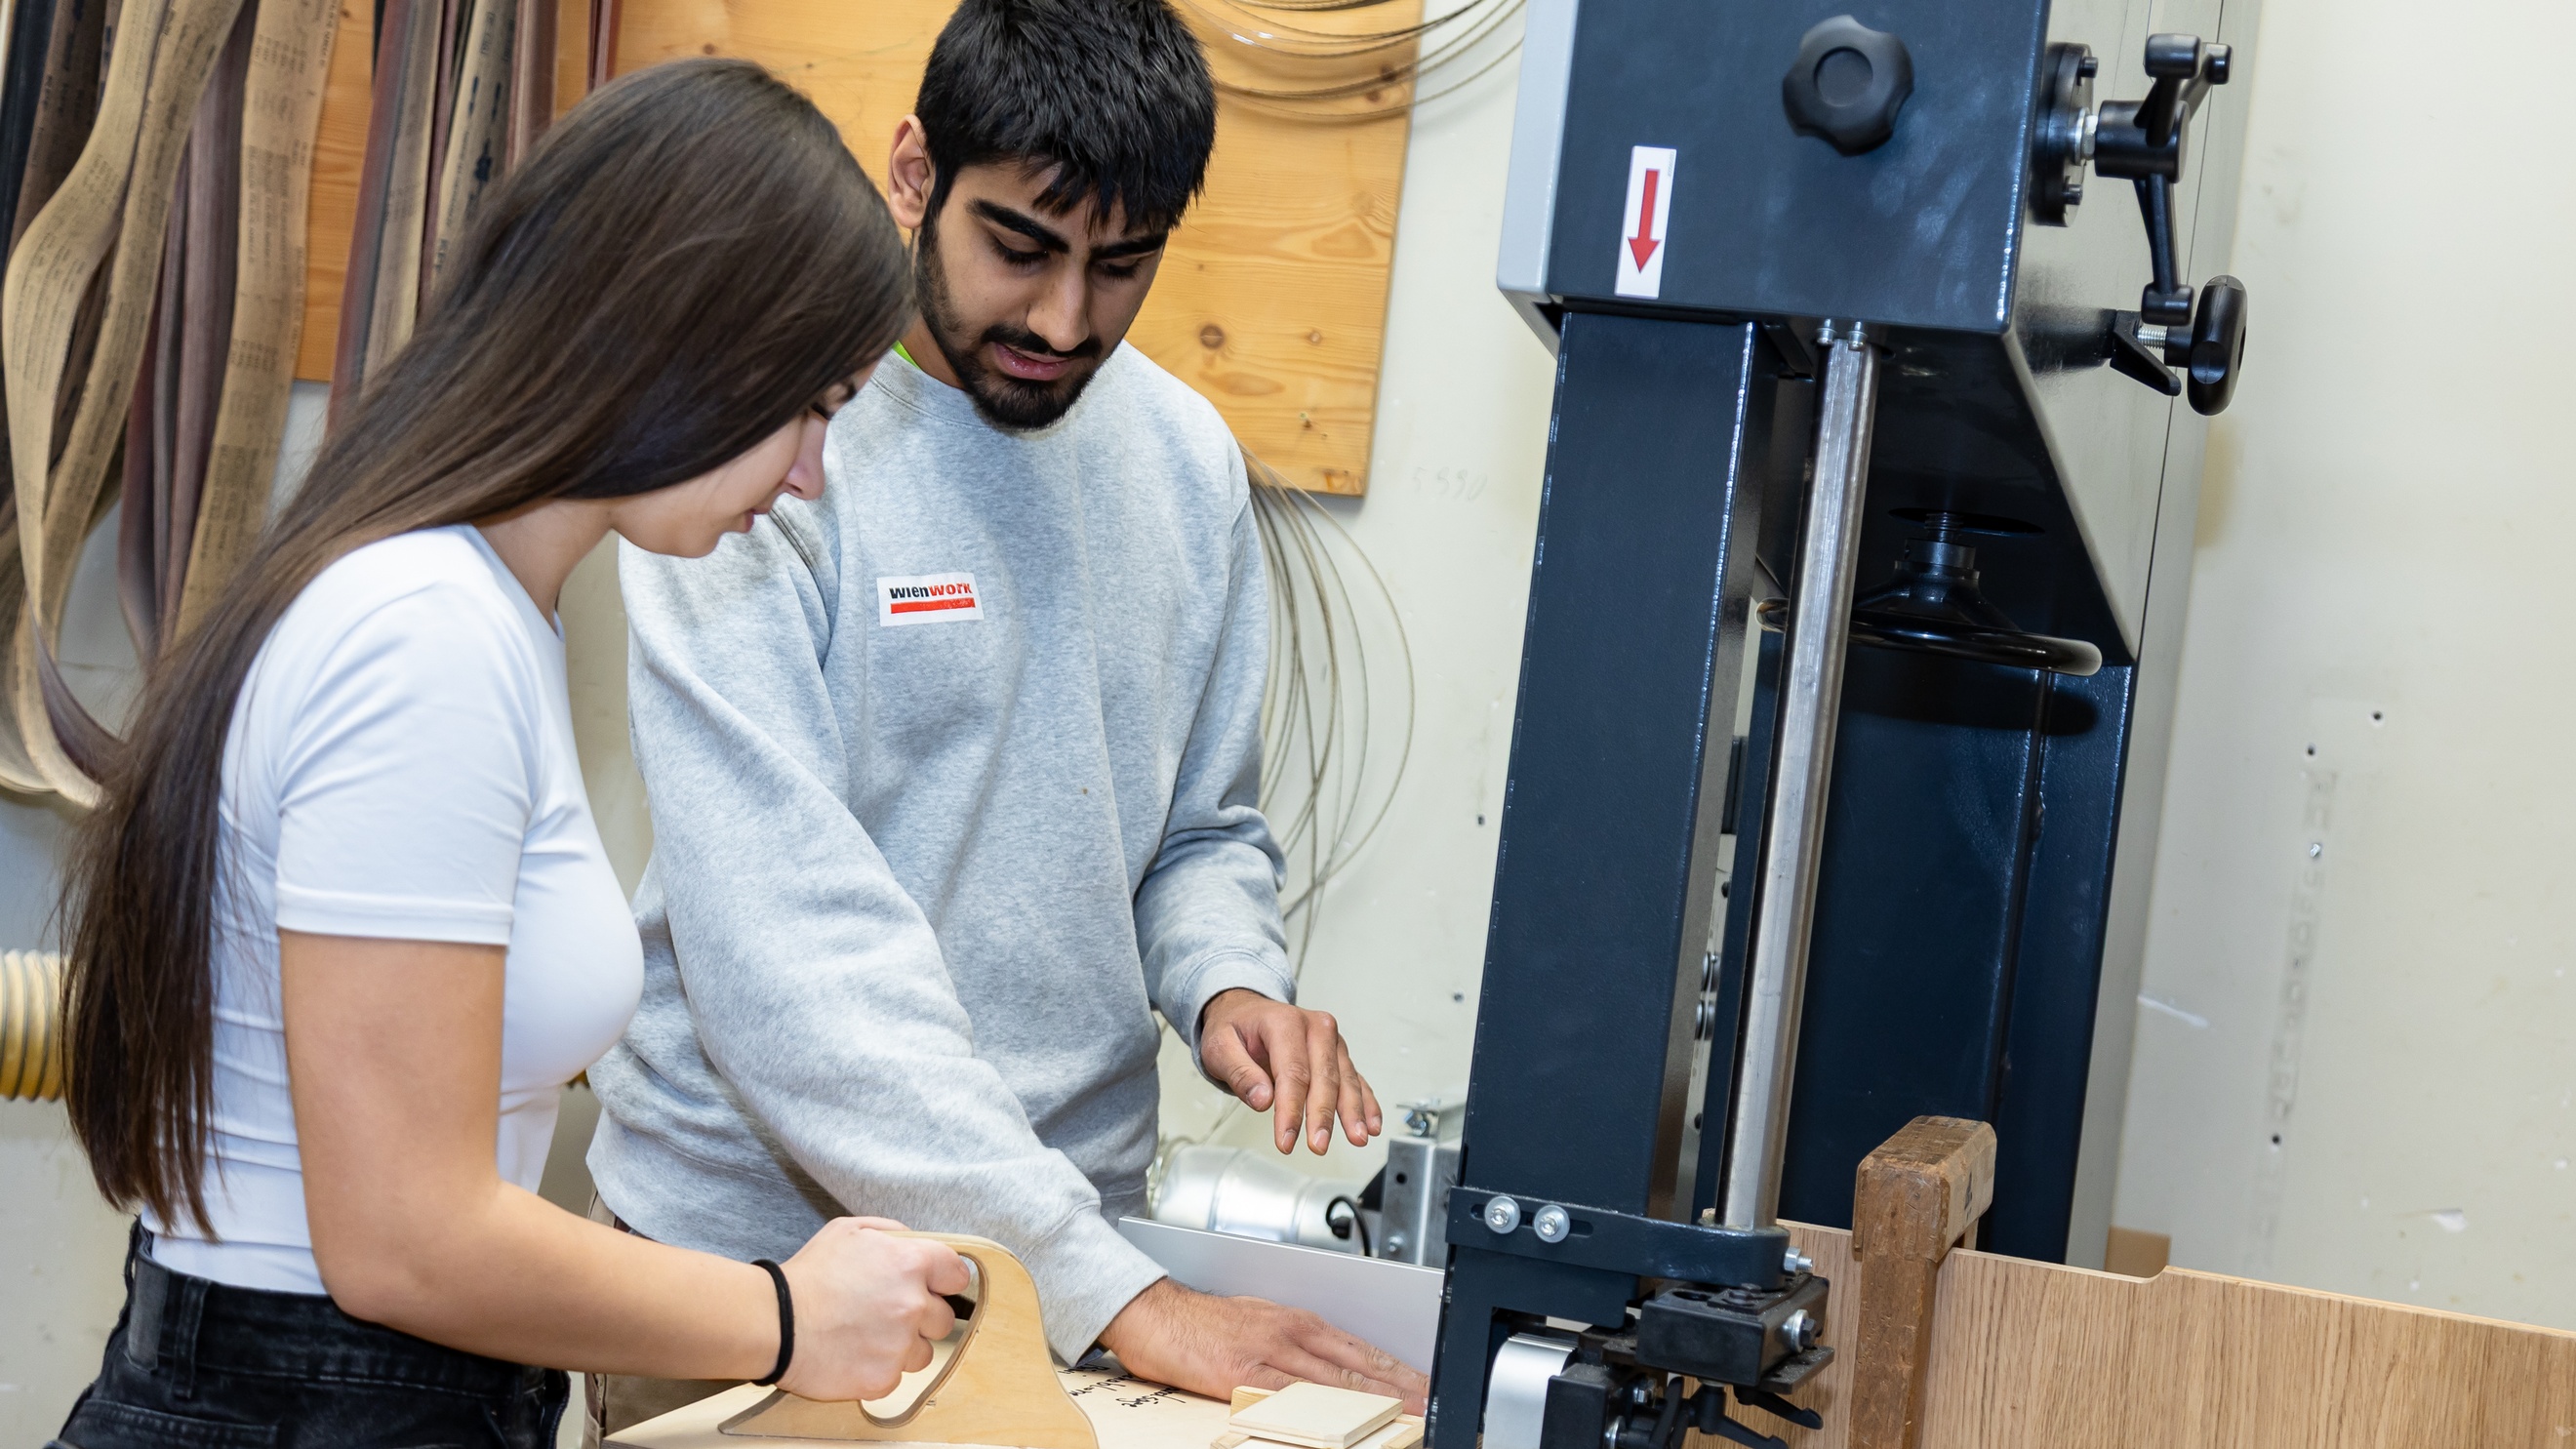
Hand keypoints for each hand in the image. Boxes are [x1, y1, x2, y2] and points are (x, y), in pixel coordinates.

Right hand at [775, 1218, 971, 1401]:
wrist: (775, 1323)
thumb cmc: (810, 1275)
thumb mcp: (849, 1230)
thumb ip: (892, 1232)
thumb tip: (916, 1242)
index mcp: (911, 1263)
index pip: (957, 1275)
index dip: (943, 1281)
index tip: (931, 1287)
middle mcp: (913, 1305)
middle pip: (944, 1318)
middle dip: (922, 1316)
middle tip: (887, 1314)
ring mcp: (900, 1345)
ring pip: (923, 1352)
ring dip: (903, 1347)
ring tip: (867, 1336)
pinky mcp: (883, 1378)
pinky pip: (897, 1376)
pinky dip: (880, 1369)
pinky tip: (854, 1355)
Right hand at [1100, 1278, 1426, 1412]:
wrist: (1154, 1313)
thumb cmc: (1200, 1322)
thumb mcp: (1259, 1324)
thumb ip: (1294, 1346)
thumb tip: (1327, 1370)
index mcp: (1297, 1322)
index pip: (1360, 1350)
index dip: (1396, 1370)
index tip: (1423, 1385)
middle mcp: (1291, 1333)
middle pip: (1359, 1365)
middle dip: (1399, 1386)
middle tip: (1432, 1402)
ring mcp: (1271, 1353)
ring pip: (1336, 1380)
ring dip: (1375, 1398)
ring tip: (1407, 1413)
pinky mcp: (1246, 1373)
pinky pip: (1294, 1395)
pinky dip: (1324, 1408)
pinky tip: (1345, 1420)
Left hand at [1198, 989, 1383, 1154]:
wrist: (1246, 1012)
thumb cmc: (1235, 1029)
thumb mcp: (1220, 1047)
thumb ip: (1239, 1073)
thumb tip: (1262, 1099)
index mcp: (1284, 1021)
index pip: (1292, 1071)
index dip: (1291, 1109)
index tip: (1287, 1139)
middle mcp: (1314, 1027)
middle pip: (1324, 1076)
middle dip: (1322, 1114)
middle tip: (1318, 1144)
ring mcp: (1330, 1042)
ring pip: (1346, 1079)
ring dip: (1352, 1111)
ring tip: (1357, 1137)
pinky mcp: (1338, 1055)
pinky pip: (1356, 1079)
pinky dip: (1366, 1102)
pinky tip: (1371, 1123)